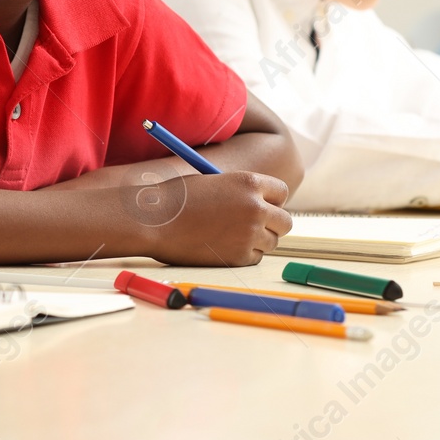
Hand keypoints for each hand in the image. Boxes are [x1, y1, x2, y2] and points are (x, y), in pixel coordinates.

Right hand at [137, 171, 292, 266]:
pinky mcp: (239, 257)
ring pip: (271, 242)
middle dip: (272, 224)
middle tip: (253, 225)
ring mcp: (249, 234)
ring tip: (230, 235)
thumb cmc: (177, 198)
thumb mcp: (214, 182)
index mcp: (249, 183)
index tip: (261, 205)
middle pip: (285, 221)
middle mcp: (255, 208)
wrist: (154, 221)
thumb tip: (262, 205)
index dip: (271, 200)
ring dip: (257, 240)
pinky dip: (244, 254)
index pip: (281, 193)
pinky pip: (255, 257)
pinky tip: (222, 246)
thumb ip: (241, 192)